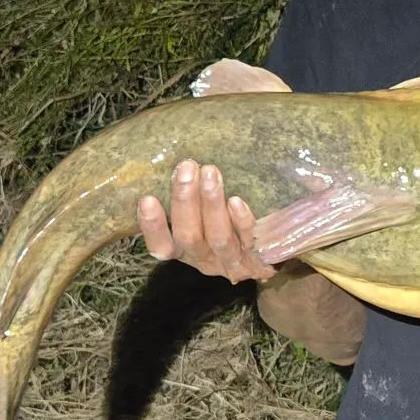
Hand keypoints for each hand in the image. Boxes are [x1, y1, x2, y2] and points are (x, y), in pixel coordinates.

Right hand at [137, 159, 279, 282]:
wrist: (273, 252)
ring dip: (212, 205)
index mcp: (185, 249)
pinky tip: (236, 201)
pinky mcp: (258, 261)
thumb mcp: (204, 214)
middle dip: (185, 202)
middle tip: (187, 168)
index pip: (161, 246)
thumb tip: (180, 158)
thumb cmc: (230, 223)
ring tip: (211, 173)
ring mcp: (232, 262)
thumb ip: (191, 193)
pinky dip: (242, 222)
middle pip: (188, 237)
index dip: (153, 227)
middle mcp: (205, 259)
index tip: (146, 199)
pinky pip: (249, 242)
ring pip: (218, 238)